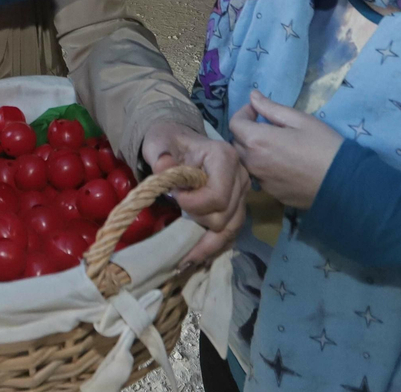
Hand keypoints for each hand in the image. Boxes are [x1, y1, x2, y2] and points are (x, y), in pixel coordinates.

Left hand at [141, 121, 249, 267]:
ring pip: (231, 230)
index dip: (194, 204)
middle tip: (178, 215)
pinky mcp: (237, 206)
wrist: (178, 143)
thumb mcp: (158, 142)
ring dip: (207, 245)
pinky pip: (230, 232)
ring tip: (184, 259)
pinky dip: (213, 245)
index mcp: (225, 157)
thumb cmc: (169, 142)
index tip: (175, 196)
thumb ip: (160, 154)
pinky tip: (195, 256)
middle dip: (198, 222)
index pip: (217, 196)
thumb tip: (163, 167)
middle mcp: (240, 176)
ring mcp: (242, 193)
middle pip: (224, 217)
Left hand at [228, 91, 342, 209]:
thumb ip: (271, 108)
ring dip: (252, 151)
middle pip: (236, 144)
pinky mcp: (271, 194)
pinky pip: (259, 176)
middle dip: (246, 132)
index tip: (258, 111)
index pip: (234, 124)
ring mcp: (261, 181)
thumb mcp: (300, 120)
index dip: (244, 113)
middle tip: (265, 127)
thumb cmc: (323, 145)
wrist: (343, 183)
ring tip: (273, 146)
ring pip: (246, 162)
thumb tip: (253, 96)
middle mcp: (253, 163)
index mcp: (257, 140)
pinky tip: (283, 165)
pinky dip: (263, 167)